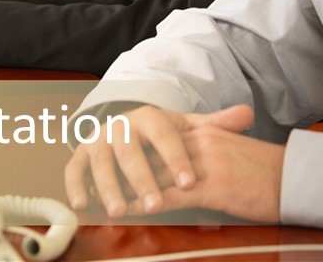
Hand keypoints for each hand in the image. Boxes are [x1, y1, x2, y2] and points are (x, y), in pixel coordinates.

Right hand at [65, 104, 281, 221]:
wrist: (122, 126)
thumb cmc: (159, 134)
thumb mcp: (184, 127)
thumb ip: (214, 124)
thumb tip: (248, 112)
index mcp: (149, 117)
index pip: (163, 135)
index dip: (175, 158)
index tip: (187, 182)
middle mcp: (121, 126)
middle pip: (130, 151)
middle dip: (141, 178)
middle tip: (155, 204)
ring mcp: (99, 140)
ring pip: (101, 162)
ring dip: (109, 186)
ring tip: (119, 210)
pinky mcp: (81, 155)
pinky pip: (74, 169)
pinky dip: (76, 186)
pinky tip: (85, 205)